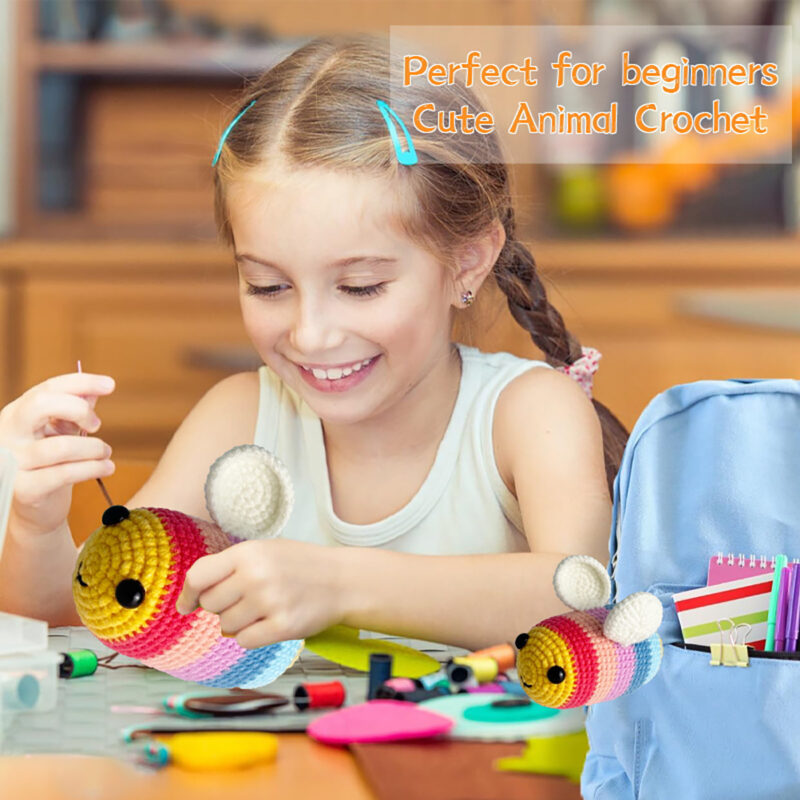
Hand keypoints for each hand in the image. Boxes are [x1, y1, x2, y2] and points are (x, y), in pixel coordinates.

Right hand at [0, 372, 115, 537]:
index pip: (47, 389)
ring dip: (94, 448)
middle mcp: (7, 434)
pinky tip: (107, 467)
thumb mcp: (61, 433)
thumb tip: (95, 388)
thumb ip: (75, 411)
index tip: (110, 385)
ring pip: (61, 445)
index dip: (80, 383)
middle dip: (78, 409)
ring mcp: (12, 462)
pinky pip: (65, 473)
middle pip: (40, 405)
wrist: (37, 511)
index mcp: (17, 415)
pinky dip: (93, 468)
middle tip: (97, 424)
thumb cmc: (51, 466)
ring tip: (106, 453)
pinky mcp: (23, 488)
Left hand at [175, 538, 348, 647]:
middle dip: (222, 606)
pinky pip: (244, 641)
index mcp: (248, 552)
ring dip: (239, 622)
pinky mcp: (282, 627)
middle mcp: (256, 576)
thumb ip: (230, 566)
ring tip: (263, 608)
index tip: (186, 605)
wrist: (342, 580)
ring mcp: (269, 602)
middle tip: (245, 599)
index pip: (198, 576)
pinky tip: (269, 622)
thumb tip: (193, 596)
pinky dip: (252, 636)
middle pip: (210, 604)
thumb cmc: (299, 565)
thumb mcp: (264, 551)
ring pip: (225, 626)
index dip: (187, 593)